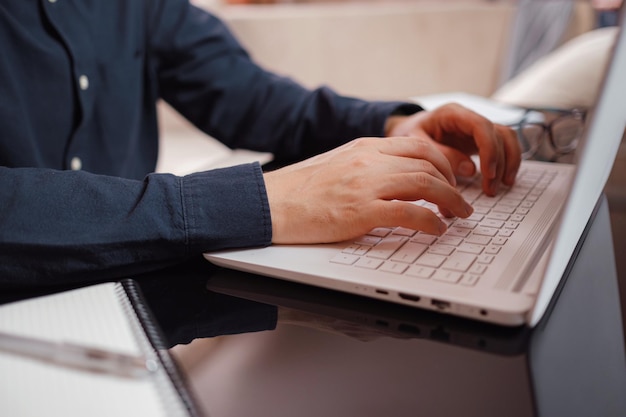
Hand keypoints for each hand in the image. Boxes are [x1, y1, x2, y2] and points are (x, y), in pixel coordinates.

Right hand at [263, 136, 473, 243]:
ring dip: (450, 202)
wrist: (272, 203)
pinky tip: (436, 230)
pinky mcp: (361, 211)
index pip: (418, 147)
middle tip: (460, 202)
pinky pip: (410, 213)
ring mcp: (366, 184)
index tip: (451, 179)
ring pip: (426, 184)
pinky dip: (431, 222)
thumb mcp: (339, 164)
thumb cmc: (301, 189)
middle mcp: (369, 160)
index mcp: (364, 147)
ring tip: (457, 216)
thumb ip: (367, 165)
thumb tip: (395, 179)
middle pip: (428, 163)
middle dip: (452, 184)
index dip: (443, 163)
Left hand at [385, 103, 520, 195]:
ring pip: (506, 139)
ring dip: (508, 163)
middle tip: (490, 188)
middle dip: (498, 162)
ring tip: (500, 186)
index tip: (488, 173)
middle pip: (498, 134)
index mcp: (452, 114)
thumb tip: (470, 169)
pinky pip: (501, 148)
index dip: (490, 149)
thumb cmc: (407, 135)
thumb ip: (440, 154)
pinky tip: (503, 181)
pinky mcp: (478, 141)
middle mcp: (469, 118)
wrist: (405, 133)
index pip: (482, 126)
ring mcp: (476, 129)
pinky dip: (506, 163)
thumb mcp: (415, 144)